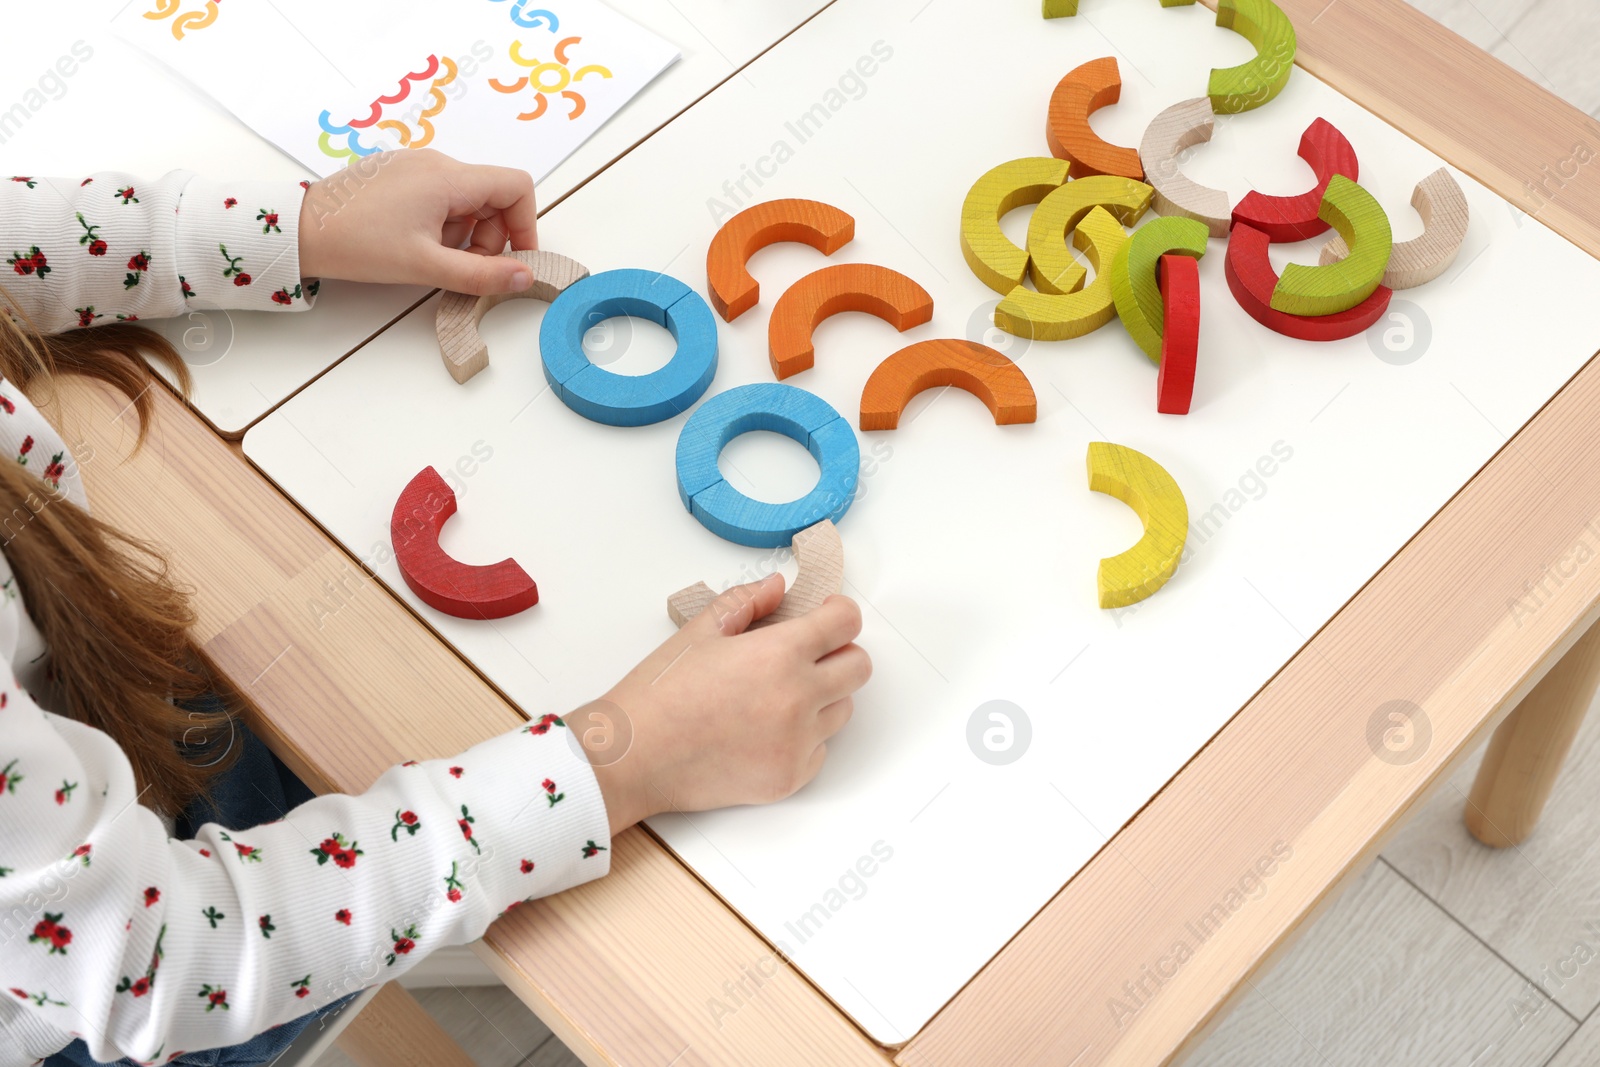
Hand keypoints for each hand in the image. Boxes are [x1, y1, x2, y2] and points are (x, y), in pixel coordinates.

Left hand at [297, 149, 537, 295]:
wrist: (298, 230)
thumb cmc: (358, 244)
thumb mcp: (426, 266)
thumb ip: (481, 274)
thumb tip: (525, 276)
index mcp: (448, 177)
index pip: (517, 187)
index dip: (526, 224)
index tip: (515, 259)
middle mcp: (436, 162)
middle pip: (492, 196)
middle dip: (489, 237)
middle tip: (463, 268)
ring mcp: (415, 165)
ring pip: (466, 199)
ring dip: (463, 233)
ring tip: (431, 256)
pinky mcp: (398, 174)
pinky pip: (439, 196)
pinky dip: (440, 223)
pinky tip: (412, 242)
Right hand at [568, 574, 870, 837]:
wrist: (632, 757)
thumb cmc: (659, 693)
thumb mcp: (699, 632)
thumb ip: (746, 602)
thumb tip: (778, 588)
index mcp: (779, 654)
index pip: (846, 623)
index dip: (838, 613)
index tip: (826, 616)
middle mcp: (798, 699)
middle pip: (859, 667)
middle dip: (839, 654)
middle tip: (806, 655)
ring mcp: (797, 743)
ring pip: (842, 710)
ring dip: (822, 697)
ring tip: (775, 696)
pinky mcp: (789, 778)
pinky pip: (820, 749)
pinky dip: (803, 738)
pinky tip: (763, 731)